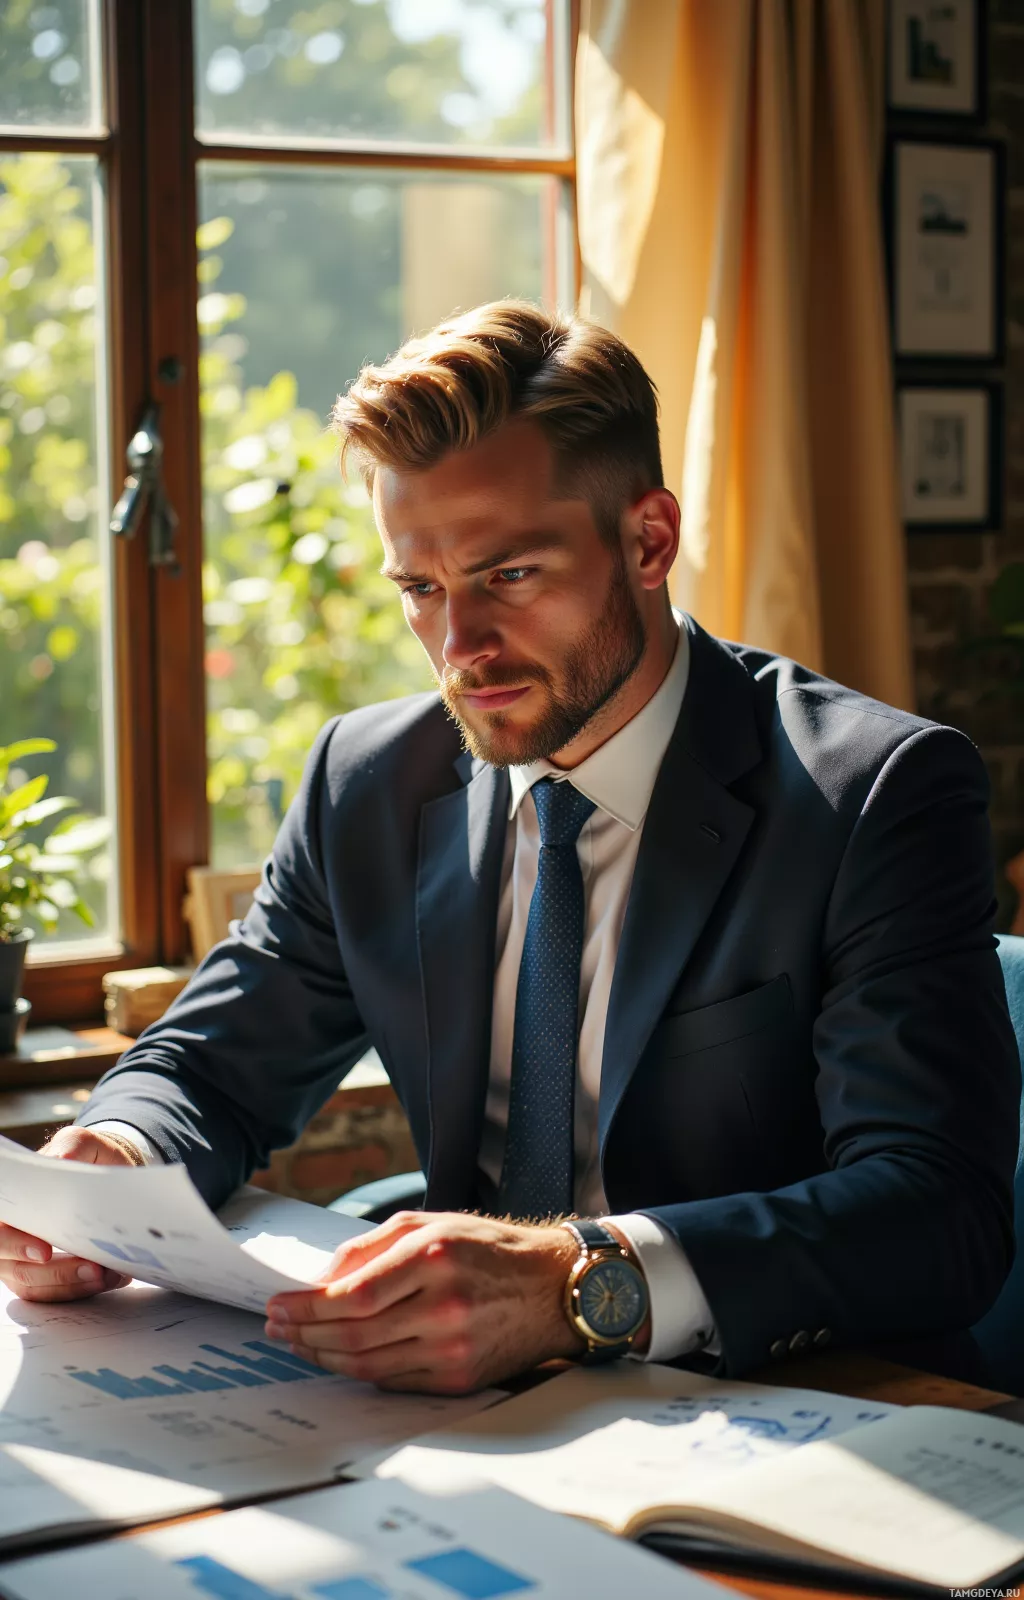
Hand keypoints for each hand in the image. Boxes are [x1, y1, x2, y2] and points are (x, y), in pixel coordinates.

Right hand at [0, 1126, 133, 1302]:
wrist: (103, 1176)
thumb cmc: (86, 1158)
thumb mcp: (82, 1143)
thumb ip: (71, 1148)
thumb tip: (59, 1164)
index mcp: (9, 1200)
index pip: (1, 1228)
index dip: (16, 1244)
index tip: (45, 1251)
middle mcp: (8, 1233)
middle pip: (13, 1266)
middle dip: (55, 1271)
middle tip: (92, 1268)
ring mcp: (20, 1259)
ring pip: (35, 1285)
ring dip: (72, 1285)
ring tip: (108, 1275)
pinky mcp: (43, 1277)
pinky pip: (54, 1293)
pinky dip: (81, 1290)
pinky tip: (110, 1278)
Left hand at [264, 1210, 582, 1393]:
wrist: (553, 1287)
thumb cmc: (489, 1250)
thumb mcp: (431, 1223)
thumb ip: (370, 1246)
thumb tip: (320, 1279)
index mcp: (434, 1257)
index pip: (352, 1296)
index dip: (307, 1307)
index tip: (278, 1306)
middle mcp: (443, 1306)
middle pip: (353, 1335)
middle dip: (304, 1333)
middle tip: (277, 1328)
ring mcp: (453, 1348)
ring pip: (368, 1365)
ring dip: (323, 1356)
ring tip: (298, 1344)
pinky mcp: (460, 1379)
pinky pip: (394, 1382)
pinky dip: (359, 1372)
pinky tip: (339, 1358)